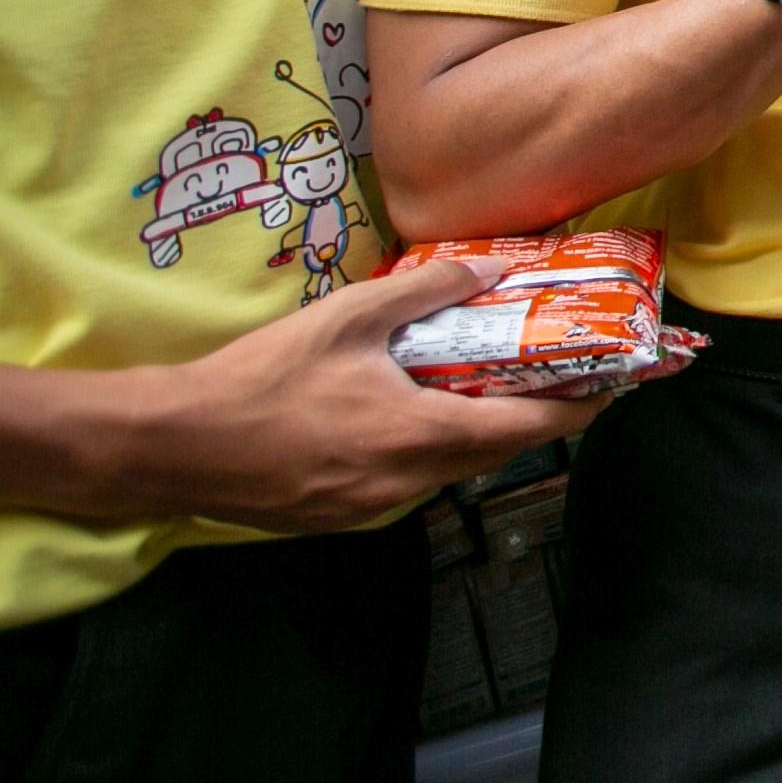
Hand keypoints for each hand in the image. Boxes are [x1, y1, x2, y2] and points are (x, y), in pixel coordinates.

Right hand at [128, 259, 608, 532]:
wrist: (170, 445)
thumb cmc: (260, 379)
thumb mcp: (348, 318)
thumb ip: (426, 291)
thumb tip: (488, 267)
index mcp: (420, 436)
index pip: (528, 431)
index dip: (577, 410)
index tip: (611, 389)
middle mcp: (407, 482)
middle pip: (494, 453)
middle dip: (532, 418)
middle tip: (557, 379)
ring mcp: (372, 506)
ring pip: (448, 469)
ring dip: (474, 433)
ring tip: (487, 388)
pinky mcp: (339, 515)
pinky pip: (404, 481)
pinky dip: (424, 449)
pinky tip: (409, 415)